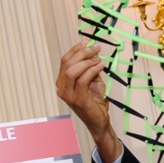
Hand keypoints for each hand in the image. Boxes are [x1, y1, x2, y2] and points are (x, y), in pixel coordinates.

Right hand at [56, 42, 120, 162]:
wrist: (99, 120)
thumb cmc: (95, 100)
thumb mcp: (92, 81)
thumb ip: (90, 68)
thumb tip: (94, 53)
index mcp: (63, 82)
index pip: (65, 61)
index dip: (76, 49)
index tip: (87, 41)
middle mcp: (62, 88)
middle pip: (68, 64)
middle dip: (82, 53)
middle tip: (96, 49)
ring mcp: (68, 95)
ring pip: (72, 71)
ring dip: (87, 61)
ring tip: (99, 59)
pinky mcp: (78, 100)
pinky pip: (83, 80)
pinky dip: (93, 70)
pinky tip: (101, 66)